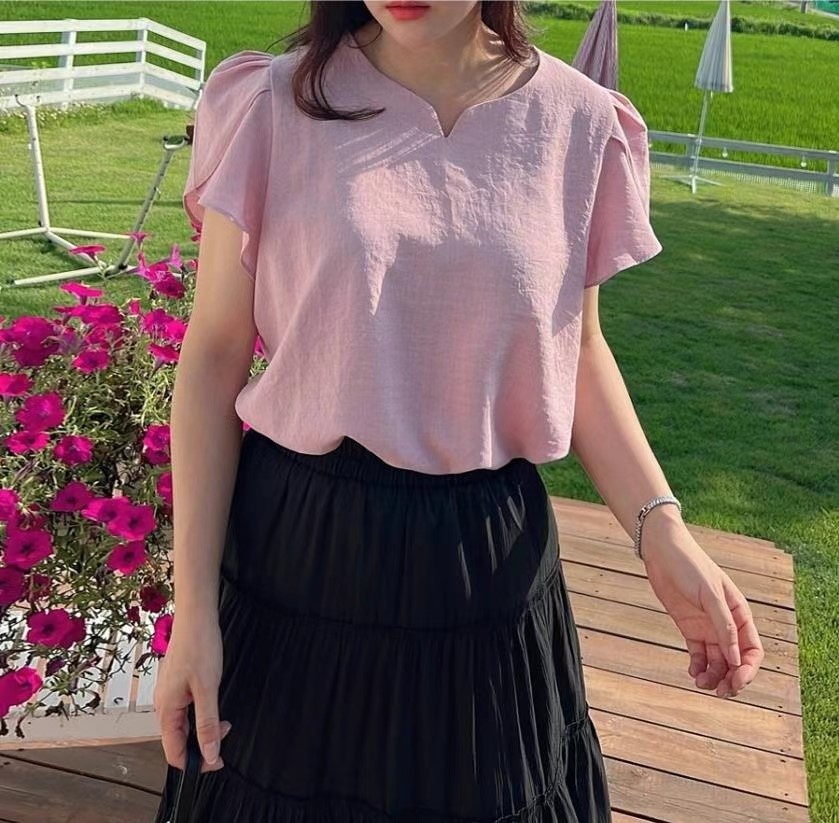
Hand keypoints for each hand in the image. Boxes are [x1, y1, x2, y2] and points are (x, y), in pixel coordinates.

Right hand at [153, 613, 230, 772]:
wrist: (195, 617)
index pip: (174, 753)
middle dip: (201, 746)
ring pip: (182, 725)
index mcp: (166, 710)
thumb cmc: (199, 648)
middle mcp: (163, 705)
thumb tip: (210, 754)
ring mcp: (168, 694)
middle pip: (177, 741)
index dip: (195, 763)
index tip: (217, 761)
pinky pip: (185, 711)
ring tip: (224, 723)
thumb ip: (207, 724)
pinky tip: (213, 709)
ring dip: (202, 730)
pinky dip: (200, 716)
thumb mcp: (207, 689)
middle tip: (225, 737)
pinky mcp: (176, 685)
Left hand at [640, 519, 764, 698]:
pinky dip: (698, 666)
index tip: (736, 682)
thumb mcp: (710, 594)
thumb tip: (736, 660)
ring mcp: (707, 627)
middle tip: (719, 693)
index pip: (752, 650)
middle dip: (731, 679)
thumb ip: (724, 626)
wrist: (663, 552)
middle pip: (735, 660)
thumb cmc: (691, 566)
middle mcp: (726, 624)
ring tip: (699, 683)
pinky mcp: (689, 628)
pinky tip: (692, 672)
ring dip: (713, 676)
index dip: (748, 669)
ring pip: (717, 661)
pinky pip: (698, 654)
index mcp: (739, 614)